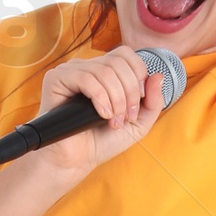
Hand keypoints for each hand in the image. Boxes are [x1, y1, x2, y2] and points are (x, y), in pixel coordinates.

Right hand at [34, 47, 170, 177]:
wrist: (77, 160)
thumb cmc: (103, 141)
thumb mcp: (139, 122)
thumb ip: (153, 101)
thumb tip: (158, 75)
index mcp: (105, 70)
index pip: (126, 54)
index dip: (138, 76)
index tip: (136, 104)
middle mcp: (87, 66)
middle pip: (118, 62)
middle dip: (129, 93)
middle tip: (125, 118)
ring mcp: (71, 71)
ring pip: (105, 71)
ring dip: (116, 100)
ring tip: (113, 121)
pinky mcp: (56, 79)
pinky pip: (85, 78)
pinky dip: (100, 98)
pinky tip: (102, 115)